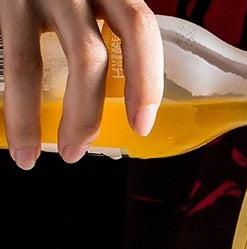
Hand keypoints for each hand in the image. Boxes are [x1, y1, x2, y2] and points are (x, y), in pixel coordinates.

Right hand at [0, 0, 162, 168]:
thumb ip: (111, 32)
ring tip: (29, 150)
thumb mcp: (95, 1)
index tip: (141, 125)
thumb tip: (130, 106)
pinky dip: (6, 94)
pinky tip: (6, 119)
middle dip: (84, 114)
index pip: (139, 29)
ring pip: (29, 60)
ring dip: (28, 114)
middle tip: (76, 150)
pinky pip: (0, 52)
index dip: (145, 81)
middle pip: (87, 55)